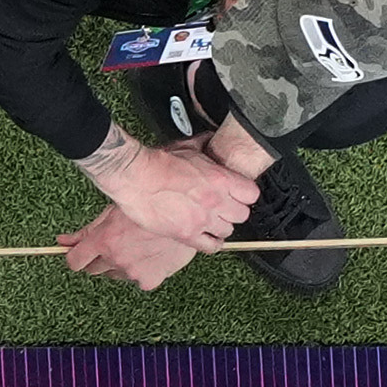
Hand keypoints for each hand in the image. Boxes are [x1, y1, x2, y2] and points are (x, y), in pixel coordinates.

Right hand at [67, 127, 260, 290]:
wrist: (135, 176)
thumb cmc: (157, 162)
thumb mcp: (187, 148)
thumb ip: (204, 145)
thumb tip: (210, 139)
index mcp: (221, 179)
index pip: (252, 194)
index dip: (244, 195)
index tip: (236, 195)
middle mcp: (216, 201)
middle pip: (242, 215)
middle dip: (233, 211)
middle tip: (222, 208)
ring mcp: (202, 219)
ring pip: (228, 231)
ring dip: (220, 227)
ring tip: (210, 222)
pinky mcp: (186, 234)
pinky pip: (210, 246)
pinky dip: (211, 244)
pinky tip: (205, 238)